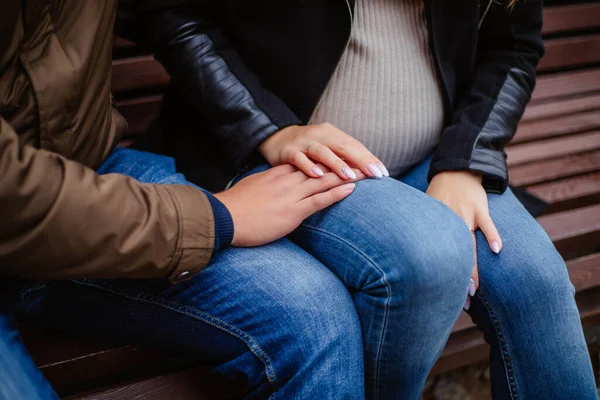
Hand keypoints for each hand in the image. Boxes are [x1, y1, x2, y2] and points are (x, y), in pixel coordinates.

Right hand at [215, 164, 364, 246]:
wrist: (224, 217)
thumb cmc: (234, 208)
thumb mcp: (252, 190)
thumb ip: (266, 186)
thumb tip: (271, 189)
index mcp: (277, 174)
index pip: (306, 163)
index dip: (325, 160)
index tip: (341, 156)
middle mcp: (287, 180)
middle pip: (319, 168)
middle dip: (341, 163)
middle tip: (360, 159)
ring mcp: (291, 194)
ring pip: (324, 180)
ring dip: (345, 175)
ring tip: (364, 170)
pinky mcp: (293, 211)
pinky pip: (319, 199)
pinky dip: (337, 192)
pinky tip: (351, 188)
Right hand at [258, 124, 388, 179]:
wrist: (276, 138)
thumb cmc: (308, 149)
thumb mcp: (327, 149)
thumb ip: (344, 158)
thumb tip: (369, 171)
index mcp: (332, 134)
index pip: (355, 146)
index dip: (369, 159)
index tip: (382, 173)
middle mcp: (319, 135)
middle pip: (342, 147)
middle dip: (359, 160)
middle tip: (373, 174)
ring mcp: (303, 143)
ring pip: (322, 152)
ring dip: (336, 164)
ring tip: (348, 176)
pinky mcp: (288, 151)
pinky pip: (299, 158)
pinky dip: (308, 166)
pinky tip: (317, 175)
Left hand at [426, 171, 501, 309]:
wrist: (456, 170)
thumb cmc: (439, 196)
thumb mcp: (426, 211)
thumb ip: (424, 231)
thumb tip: (411, 256)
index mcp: (433, 224)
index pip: (435, 254)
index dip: (438, 276)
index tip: (440, 296)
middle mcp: (447, 221)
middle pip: (452, 255)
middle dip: (456, 280)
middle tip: (460, 302)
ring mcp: (465, 214)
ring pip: (468, 245)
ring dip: (472, 269)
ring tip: (473, 290)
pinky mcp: (479, 208)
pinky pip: (487, 224)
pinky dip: (492, 236)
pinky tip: (498, 251)